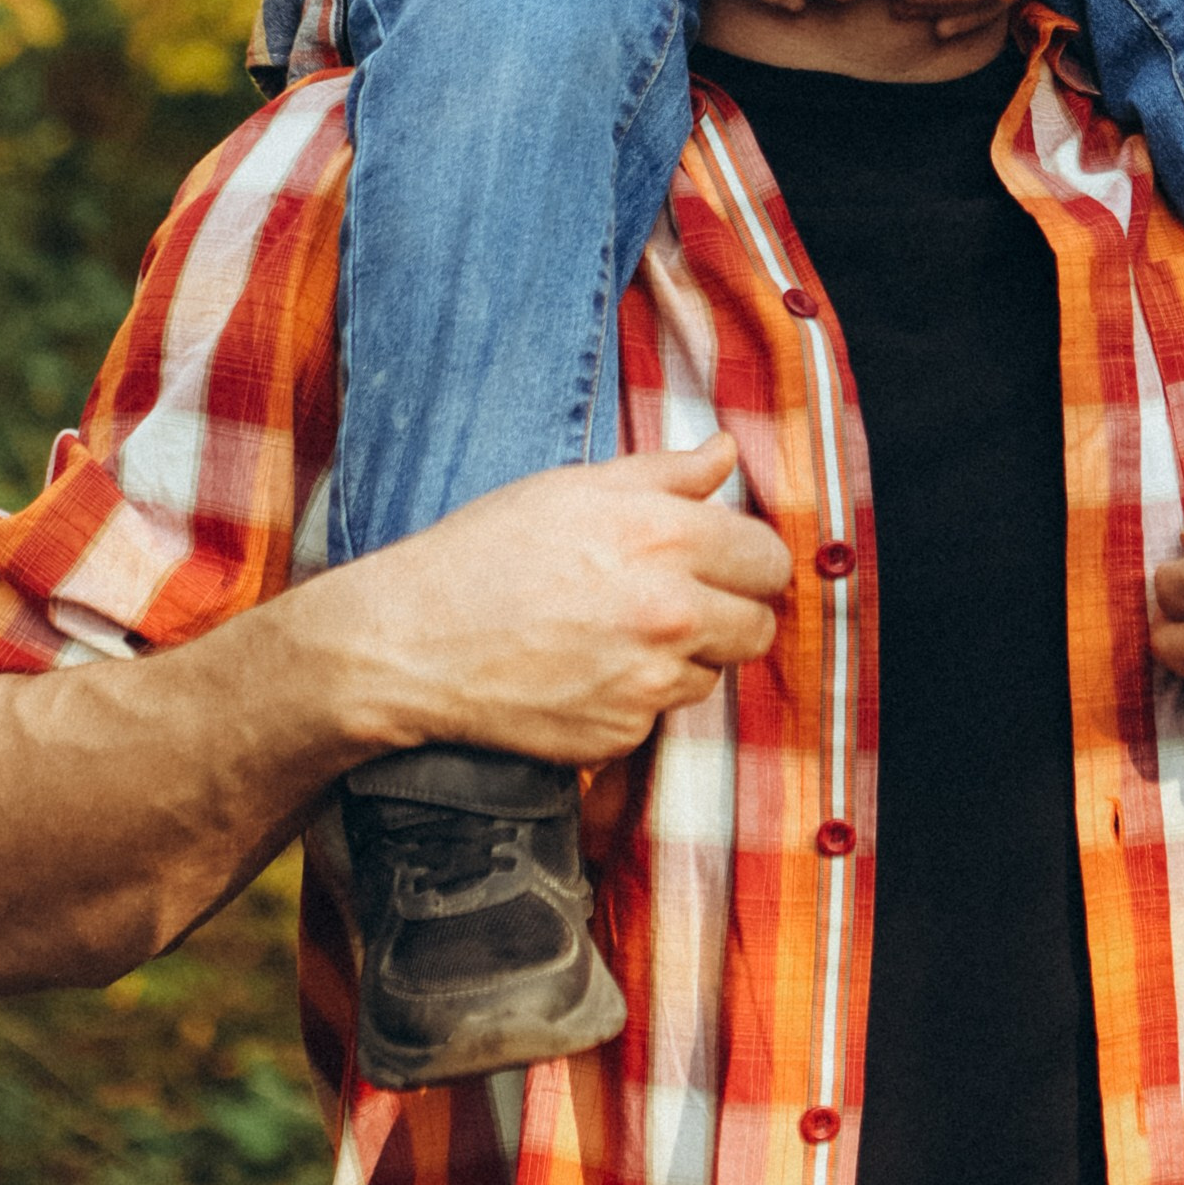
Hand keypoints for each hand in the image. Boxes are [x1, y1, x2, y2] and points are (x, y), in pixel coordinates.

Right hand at [347, 437, 794, 769]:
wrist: (415, 640)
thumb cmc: (487, 551)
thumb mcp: (574, 488)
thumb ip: (666, 473)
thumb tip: (727, 451)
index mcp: (665, 536)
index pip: (768, 558)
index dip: (748, 559)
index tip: (725, 562)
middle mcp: (670, 612)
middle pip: (759, 626)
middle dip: (730, 612)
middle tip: (679, 600)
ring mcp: (649, 681)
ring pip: (713, 673)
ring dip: (683, 657)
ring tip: (616, 631)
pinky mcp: (623, 733)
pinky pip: (660, 715)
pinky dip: (636, 697)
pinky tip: (587, 669)